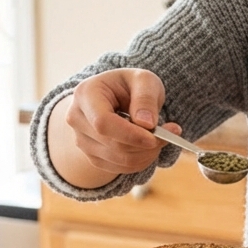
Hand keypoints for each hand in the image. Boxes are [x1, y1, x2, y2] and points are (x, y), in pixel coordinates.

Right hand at [49, 69, 182, 184]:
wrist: (116, 96)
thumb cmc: (130, 85)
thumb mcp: (143, 79)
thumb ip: (145, 97)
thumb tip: (147, 124)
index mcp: (85, 94)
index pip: (102, 123)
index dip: (130, 134)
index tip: (154, 137)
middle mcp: (77, 119)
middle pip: (112, 144)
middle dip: (145, 145)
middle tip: (170, 134)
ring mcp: (82, 140)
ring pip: (118, 159)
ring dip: (146, 154)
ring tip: (162, 138)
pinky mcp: (93, 156)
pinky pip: (119, 168)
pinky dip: (141, 161)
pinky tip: (150, 147)